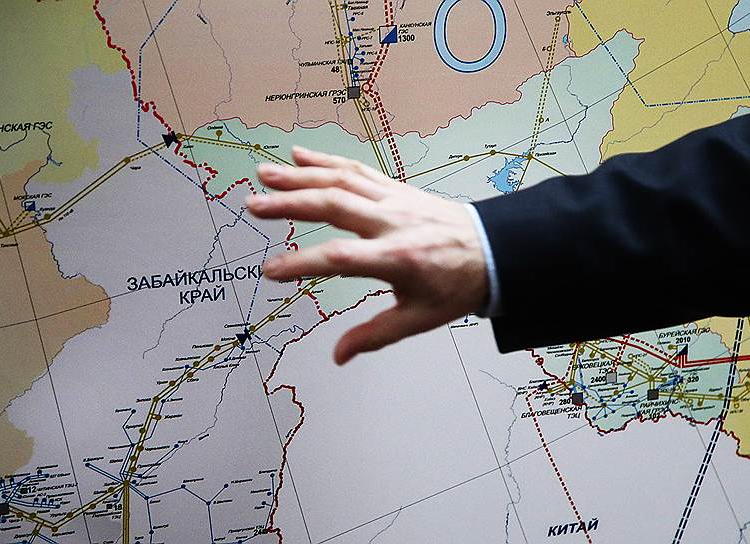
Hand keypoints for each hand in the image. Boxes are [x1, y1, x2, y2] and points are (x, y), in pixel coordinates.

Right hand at [246, 146, 487, 364]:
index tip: (270, 271)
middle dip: (290, 204)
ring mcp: (394, 200)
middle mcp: (392, 222)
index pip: (340, 258)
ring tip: (264, 174)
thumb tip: (339, 355)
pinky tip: (299, 156)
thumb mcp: (420, 318)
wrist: (496, 251)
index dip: (302, 263)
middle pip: (334, 205)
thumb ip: (375, 335)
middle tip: (253, 205)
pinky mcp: (397, 189)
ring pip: (342, 181)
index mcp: (397, 258)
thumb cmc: (457, 286)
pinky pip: (358, 170)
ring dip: (300, 176)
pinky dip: (327, 161)